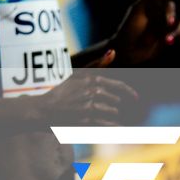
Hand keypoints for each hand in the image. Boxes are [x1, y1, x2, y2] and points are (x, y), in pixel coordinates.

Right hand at [15, 71, 139, 127]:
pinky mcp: (85, 121)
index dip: (129, 92)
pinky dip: (110, 126)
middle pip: (115, 101)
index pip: (118, 86)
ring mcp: (89, 107)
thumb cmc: (60, 92)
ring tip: (105, 118)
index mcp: (91, 79)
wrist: (42, 110)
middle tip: (106, 109)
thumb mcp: (76, 74)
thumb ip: (96, 64)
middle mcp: (92, 92)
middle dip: (113, 106)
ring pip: (111, 113)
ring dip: (112, 117)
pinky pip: (105, 124)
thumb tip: (113, 51)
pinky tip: (110, 128)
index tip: (136, 98)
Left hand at [107, 0, 179, 66]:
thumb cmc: (129, 29)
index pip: (167, 5)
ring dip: (176, 32)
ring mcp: (165, 26)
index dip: (169, 13)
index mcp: (154, 6)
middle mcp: (161, 14)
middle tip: (168, 30)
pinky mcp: (169, 37)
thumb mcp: (136, 10)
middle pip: (174, 14)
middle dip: (171, 23)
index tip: (169, 22)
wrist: (126, 50)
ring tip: (167, 41)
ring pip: (179, 25)